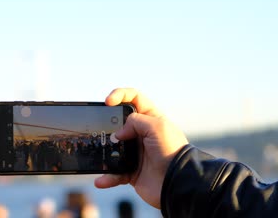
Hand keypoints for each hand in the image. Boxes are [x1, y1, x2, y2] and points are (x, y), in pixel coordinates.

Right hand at [94, 88, 187, 208]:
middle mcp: (141, 134)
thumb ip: (135, 121)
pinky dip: (107, 176)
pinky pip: (114, 172)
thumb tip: (118, 133)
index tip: (108, 102)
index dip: (119, 95)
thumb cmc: (172, 151)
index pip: (133, 98)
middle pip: (118, 122)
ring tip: (99, 155)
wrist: (178, 182)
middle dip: (107, 124)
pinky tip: (101, 180)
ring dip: (104, 152)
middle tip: (102, 129)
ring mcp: (135, 152)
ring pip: (113, 148)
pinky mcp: (131, 170)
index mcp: (150, 119)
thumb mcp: (157, 126)